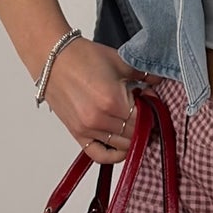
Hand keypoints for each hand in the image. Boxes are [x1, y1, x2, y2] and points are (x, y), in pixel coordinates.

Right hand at [42, 37, 152, 162]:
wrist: (54, 58)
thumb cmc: (83, 57)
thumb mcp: (120, 61)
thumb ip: (145, 74)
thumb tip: (159, 83)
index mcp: (113, 101)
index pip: (144, 119)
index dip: (152, 110)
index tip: (149, 98)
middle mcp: (100, 120)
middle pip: (134, 134)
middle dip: (143, 123)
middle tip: (142, 109)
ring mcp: (87, 129)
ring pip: (121, 145)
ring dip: (131, 136)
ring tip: (131, 120)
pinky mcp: (77, 133)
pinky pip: (98, 155)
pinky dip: (113, 155)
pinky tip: (121, 146)